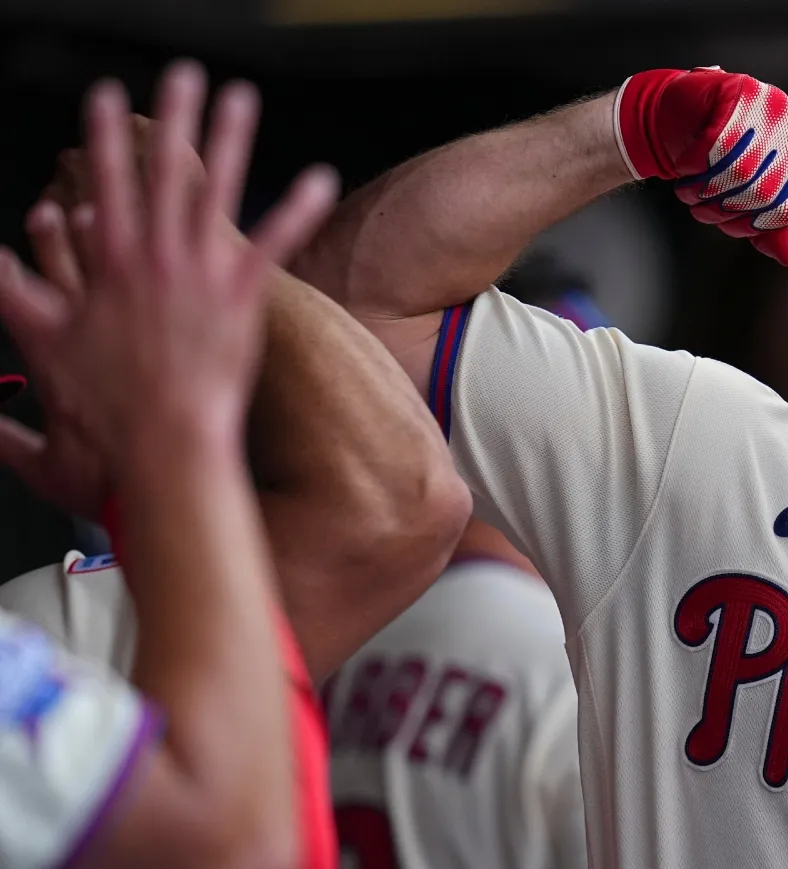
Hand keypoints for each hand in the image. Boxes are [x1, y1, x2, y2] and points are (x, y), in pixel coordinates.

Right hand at [0, 62, 337, 513]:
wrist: (161, 437)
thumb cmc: (107, 401)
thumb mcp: (44, 339)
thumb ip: (13, 293)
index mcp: (110, 260)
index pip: (105, 182)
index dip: (104, 136)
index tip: (107, 96)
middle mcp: (156, 256)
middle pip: (164, 172)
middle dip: (172, 117)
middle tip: (182, 75)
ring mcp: (200, 273)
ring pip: (217, 191)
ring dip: (231, 139)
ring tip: (240, 97)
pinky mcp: (241, 296)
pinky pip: (273, 242)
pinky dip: (296, 209)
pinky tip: (318, 178)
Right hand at [614, 67, 787, 265]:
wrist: (684, 117)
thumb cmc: (721, 162)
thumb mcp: (748, 202)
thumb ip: (772, 231)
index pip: (786, 209)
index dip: (748, 224)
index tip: (724, 223)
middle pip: (763, 192)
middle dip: (723, 209)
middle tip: (700, 207)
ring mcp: (772, 103)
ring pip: (740, 169)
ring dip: (704, 189)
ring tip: (689, 190)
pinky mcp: (739, 89)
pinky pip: (714, 142)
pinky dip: (692, 164)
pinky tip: (685, 166)